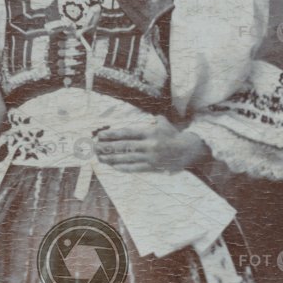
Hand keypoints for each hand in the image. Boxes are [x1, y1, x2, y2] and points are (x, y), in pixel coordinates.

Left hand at [94, 117, 208, 171]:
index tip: (100, 135)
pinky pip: (134, 168)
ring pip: (126, 159)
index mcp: (150, 132)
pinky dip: (122, 167)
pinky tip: (113, 166)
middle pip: (124, 147)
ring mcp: (150, 157)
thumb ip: (150, 119)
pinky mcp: (151, 167)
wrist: (187, 151)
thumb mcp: (163, 123)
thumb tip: (140, 113)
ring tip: (100, 157)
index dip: (112, 134)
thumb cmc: (172, 135)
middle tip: (95, 147)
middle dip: (107, 147)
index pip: (127, 133)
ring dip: (111, 158)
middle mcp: (149, 145)